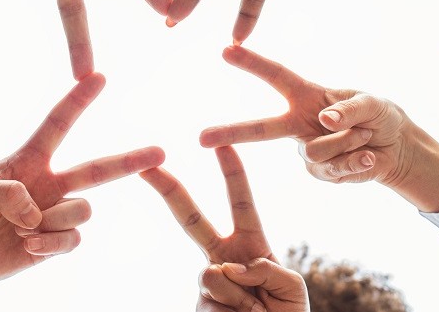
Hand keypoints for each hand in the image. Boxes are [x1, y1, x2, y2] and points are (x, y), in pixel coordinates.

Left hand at [0, 73, 164, 284]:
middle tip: (160, 153)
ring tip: (22, 228)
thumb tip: (36, 210)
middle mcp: (47, 184)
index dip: (77, 101)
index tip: (99, 77)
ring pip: (82, 209)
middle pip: (96, 169)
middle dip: (130, 161)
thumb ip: (2, 193)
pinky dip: (51, 243)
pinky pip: (72, 239)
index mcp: (25, 161)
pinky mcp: (52, 243)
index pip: (56, 126)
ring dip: (53, 219)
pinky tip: (27, 246)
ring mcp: (52, 213)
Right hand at [142, 146, 278, 310]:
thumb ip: (267, 270)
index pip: (241, 202)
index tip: (222, 144)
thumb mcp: (291, 287)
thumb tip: (229, 267)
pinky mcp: (199, 305)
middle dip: (169, 189)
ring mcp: (207, 282)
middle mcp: (222, 257)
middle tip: (147, 167)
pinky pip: (212, 300)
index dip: (233, 173)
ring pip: (212, 273)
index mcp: (250, 244)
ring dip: (242, 298)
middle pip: (191, 218)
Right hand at [199, 46, 438, 211]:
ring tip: (365, 136)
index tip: (226, 50)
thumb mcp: (372, 103)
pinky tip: (368, 157)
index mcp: (306, 96)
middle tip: (201, 138)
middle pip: (261, 129)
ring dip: (350, 142)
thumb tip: (324, 120)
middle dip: (231, 132)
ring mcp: (308, 151)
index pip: (276, 76)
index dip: (252, 63)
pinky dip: (358, 161)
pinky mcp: (321, 174)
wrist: (396, 148)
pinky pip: (335, 170)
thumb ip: (349, 107)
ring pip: (318, 151)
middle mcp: (299, 124)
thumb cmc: (380, 115)